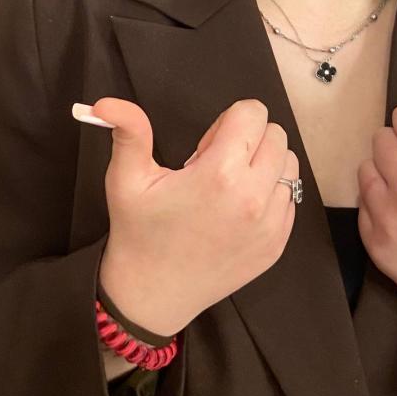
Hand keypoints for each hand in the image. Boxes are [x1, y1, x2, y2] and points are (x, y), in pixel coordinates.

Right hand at [93, 96, 298, 334]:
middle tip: (216, 166)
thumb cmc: (138, 233)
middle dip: (249, 139)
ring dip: (265, 165)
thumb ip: (128, 131)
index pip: (253, 113)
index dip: (227, 122)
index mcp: (220, 175)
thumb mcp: (126, 179)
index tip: (206, 147)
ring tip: (230, 186)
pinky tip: (238, 210)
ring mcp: (271, 224)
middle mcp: (254, 198)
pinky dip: (271, 195)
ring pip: (289, 165)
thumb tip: (106, 101)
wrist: (152, 294)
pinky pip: (291, 198)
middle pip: (276, 135)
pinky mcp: (277, 244)